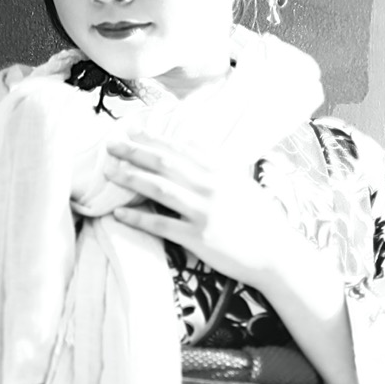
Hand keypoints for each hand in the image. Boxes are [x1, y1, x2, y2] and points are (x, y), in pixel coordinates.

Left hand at [106, 133, 298, 291]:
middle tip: (110, 144)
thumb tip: (193, 142)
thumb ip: (216, 164)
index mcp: (221, 170)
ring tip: (109, 171)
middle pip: (164, 163)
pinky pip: (161, 224)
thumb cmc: (259, 219)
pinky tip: (118, 213)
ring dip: (131, 178)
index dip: (153, 138)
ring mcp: (204, 211)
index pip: (180, 148)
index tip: (132, 130)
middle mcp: (211, 186)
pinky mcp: (198, 237)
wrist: (276, 254)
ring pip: (159, 188)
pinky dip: (138, 218)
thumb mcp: (241, 183)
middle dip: (134, 151)